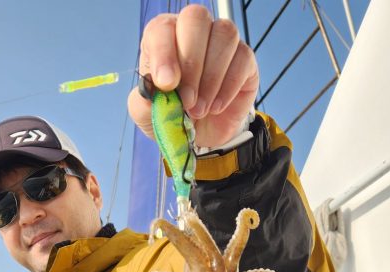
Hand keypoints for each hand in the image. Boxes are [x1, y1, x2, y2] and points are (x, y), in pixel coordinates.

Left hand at [128, 5, 257, 149]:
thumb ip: (144, 101)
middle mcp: (193, 30)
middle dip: (191, 63)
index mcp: (164, 37)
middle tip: (187, 100)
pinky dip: (228, 87)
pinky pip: (243, 59)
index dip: (164, 52)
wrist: (200, 134)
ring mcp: (222, 41)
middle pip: (196, 19)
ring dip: (211, 77)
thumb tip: (153, 87)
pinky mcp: (245, 58)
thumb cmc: (172, 115)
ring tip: (200, 109)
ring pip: (224, 35)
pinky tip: (216, 107)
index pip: (163, 28)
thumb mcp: (147, 114)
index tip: (167, 84)